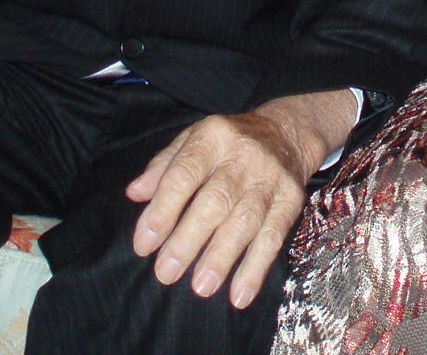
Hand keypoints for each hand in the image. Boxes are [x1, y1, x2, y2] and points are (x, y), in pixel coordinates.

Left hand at [125, 89, 351, 308]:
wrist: (286, 132)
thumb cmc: (228, 143)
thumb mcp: (193, 139)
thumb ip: (163, 167)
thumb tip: (135, 194)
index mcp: (212, 137)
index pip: (183, 174)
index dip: (162, 210)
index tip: (144, 244)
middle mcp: (243, 156)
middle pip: (215, 201)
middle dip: (188, 240)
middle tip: (166, 273)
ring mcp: (270, 179)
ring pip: (244, 221)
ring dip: (222, 257)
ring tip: (201, 287)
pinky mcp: (291, 201)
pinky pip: (273, 237)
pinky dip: (256, 268)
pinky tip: (239, 294)